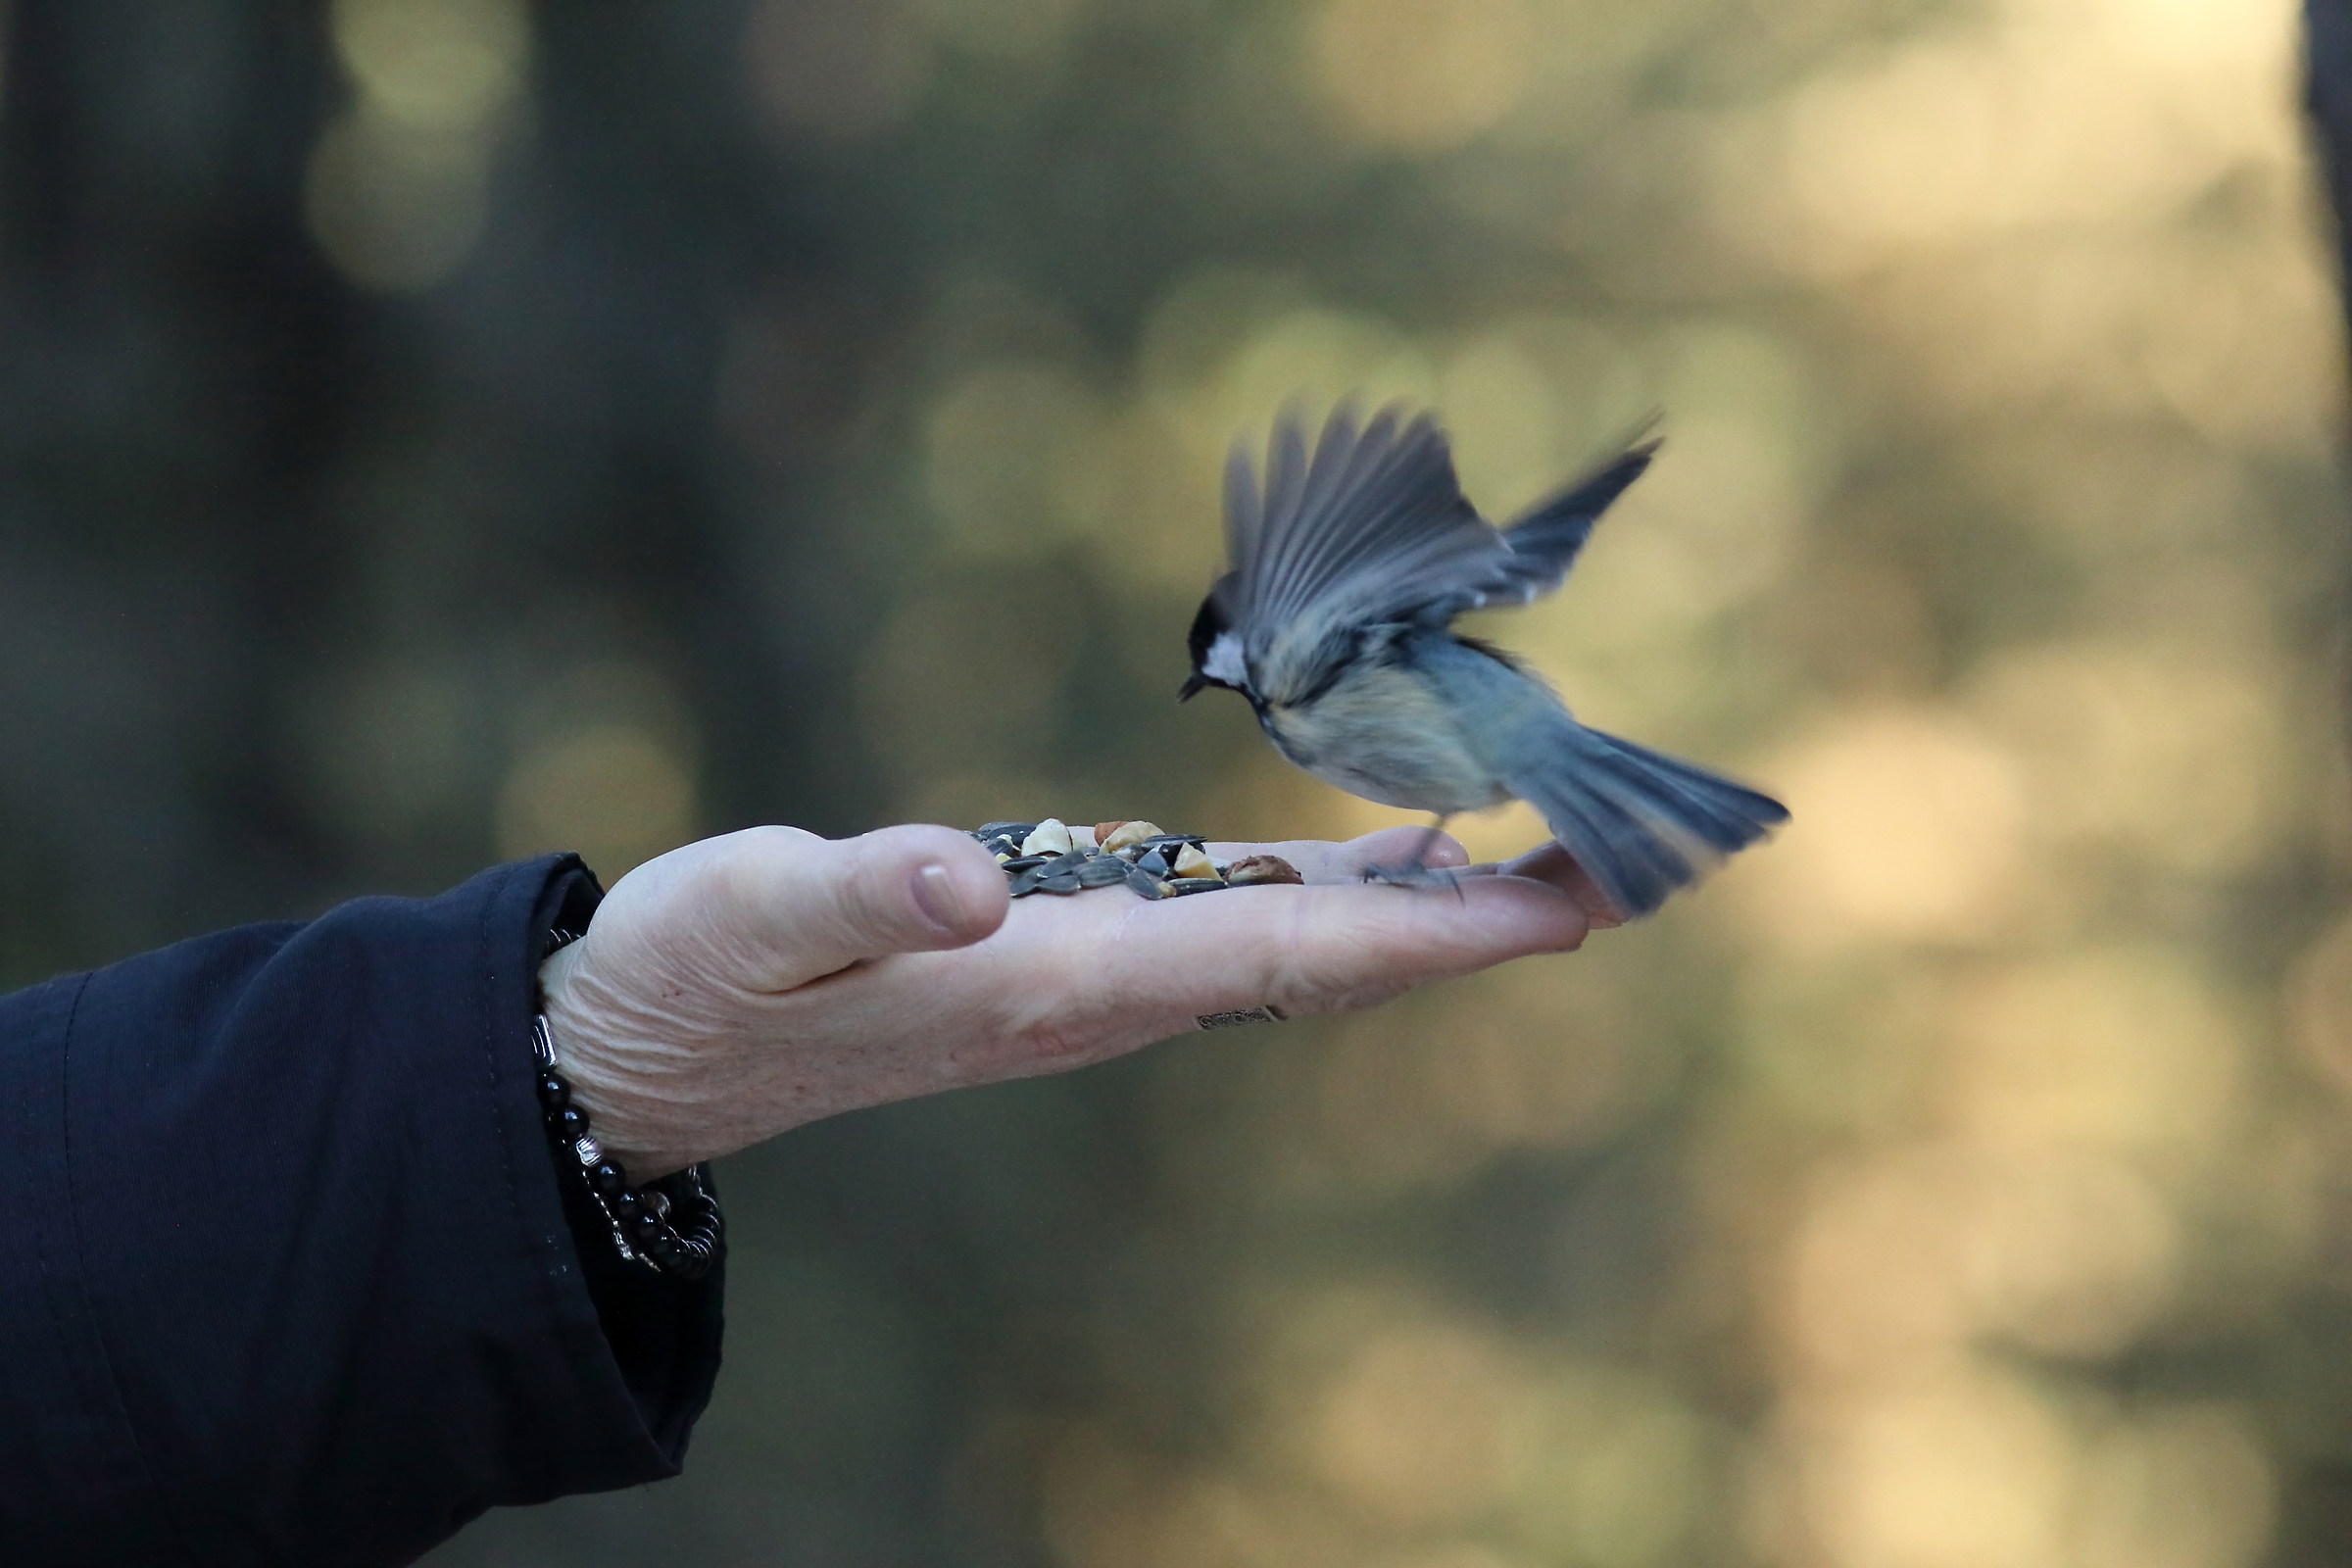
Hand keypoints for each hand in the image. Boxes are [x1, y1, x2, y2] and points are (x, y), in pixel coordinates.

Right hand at [538, 823, 1615, 1177]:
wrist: (646, 1059)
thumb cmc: (695, 979)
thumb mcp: (753, 916)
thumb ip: (865, 895)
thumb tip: (982, 886)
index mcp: (1051, 980)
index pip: (1277, 955)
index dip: (1426, 927)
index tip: (1559, 908)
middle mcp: (1096, 991)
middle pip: (1322, 960)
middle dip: (1469, 923)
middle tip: (1612, 876)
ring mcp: (1084, 981)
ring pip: (1290, 947)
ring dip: (1416, 908)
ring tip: (1534, 859)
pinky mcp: (1056, 956)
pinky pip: (1230, 928)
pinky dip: (1325, 892)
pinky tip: (1372, 859)